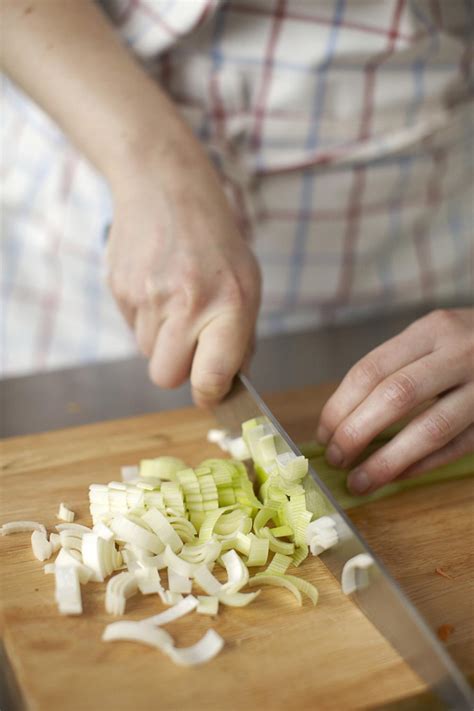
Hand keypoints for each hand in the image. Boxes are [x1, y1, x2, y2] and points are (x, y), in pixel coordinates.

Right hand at [106, 134, 260, 407]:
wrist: (164, 186)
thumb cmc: (214, 238)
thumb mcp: (247, 281)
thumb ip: (241, 335)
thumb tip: (230, 380)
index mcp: (229, 304)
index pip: (210, 377)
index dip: (209, 394)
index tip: (211, 393)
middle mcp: (187, 304)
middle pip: (166, 377)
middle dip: (178, 370)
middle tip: (190, 345)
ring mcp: (147, 296)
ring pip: (148, 353)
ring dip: (162, 340)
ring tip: (175, 301)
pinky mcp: (119, 289)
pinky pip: (132, 328)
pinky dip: (145, 318)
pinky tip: (157, 286)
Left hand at [316, 309, 473, 493]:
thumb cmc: (469, 345)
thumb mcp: (435, 338)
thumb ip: (397, 367)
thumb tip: (342, 419)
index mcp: (432, 330)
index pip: (371, 370)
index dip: (340, 406)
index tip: (323, 433)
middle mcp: (460, 354)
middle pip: (396, 396)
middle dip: (357, 433)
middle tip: (336, 459)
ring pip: (430, 429)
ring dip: (388, 461)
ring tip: (359, 481)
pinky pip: (456, 447)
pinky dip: (422, 465)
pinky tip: (397, 476)